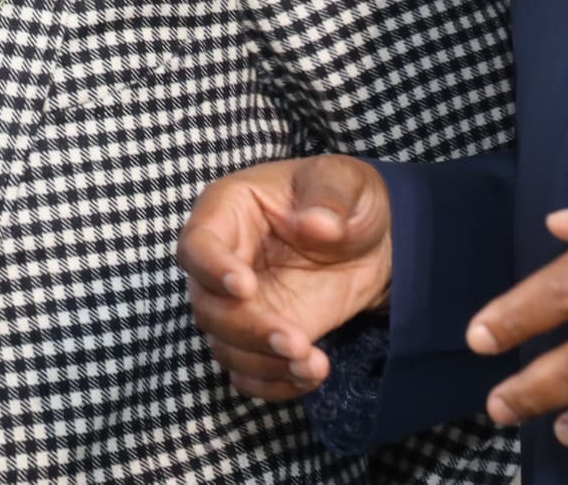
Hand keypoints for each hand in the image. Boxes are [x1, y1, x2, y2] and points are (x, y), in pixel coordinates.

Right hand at [177, 155, 393, 400]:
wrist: (370, 242)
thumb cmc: (346, 198)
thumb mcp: (345, 182)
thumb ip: (329, 198)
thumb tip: (315, 225)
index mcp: (229, 210)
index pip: (197, 244)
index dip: (212, 268)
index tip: (245, 288)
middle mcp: (223, 260)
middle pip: (207, 305)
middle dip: (248, 330)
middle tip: (296, 342)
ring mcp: (238, 304)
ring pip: (225, 345)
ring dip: (265, 363)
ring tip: (313, 365)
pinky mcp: (258, 336)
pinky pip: (247, 371)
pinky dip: (274, 383)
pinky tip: (310, 376)